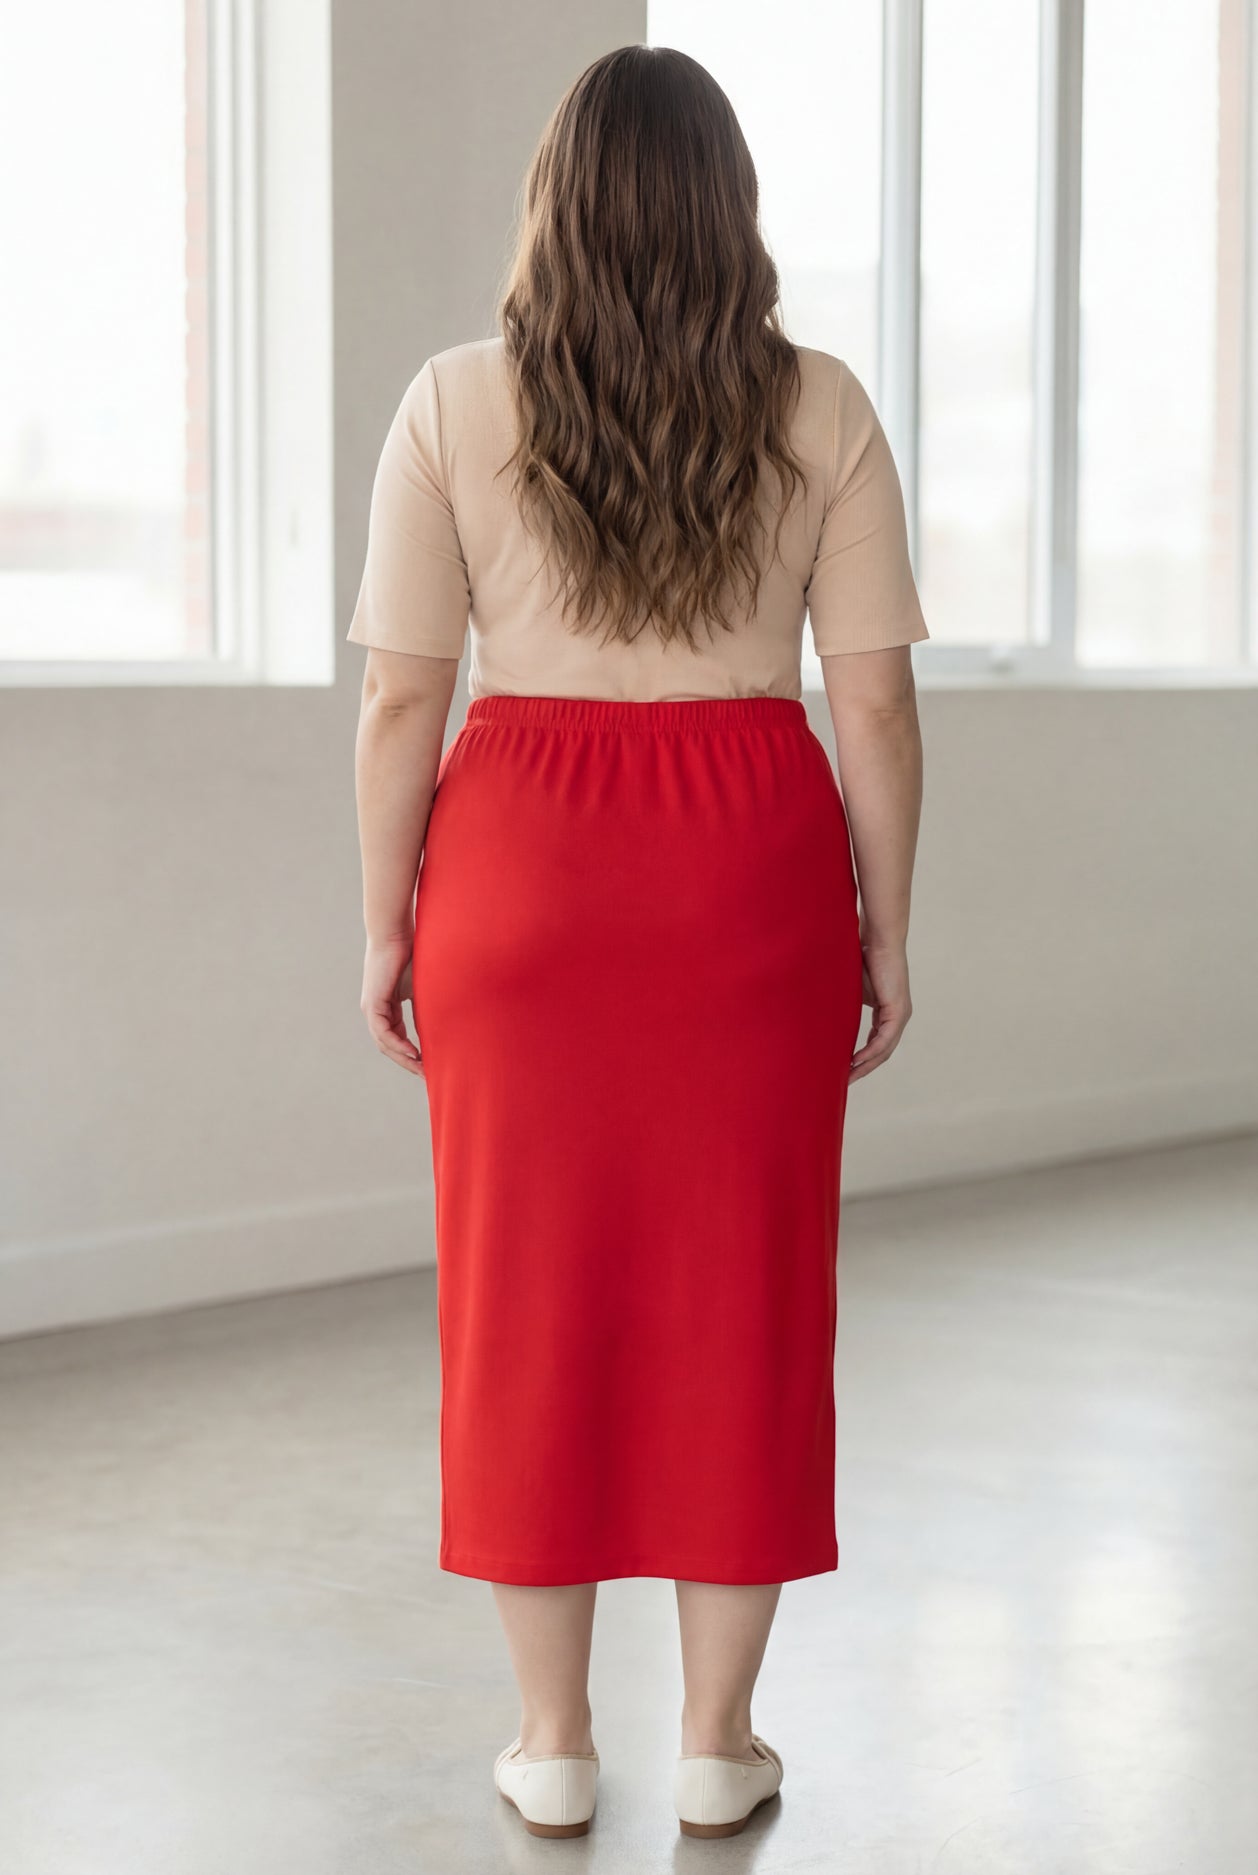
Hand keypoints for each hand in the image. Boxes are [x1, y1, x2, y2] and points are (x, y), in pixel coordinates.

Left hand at [361, 935, 423, 1076]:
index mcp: (387, 1007)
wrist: (397, 933)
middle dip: (409, 1063)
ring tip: (422, 1069)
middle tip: (427, 1076)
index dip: (412, 1054)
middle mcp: (376, 1010)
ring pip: (385, 1043)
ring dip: (403, 1058)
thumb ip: (427, 1007)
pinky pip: (383, 1033)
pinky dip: (398, 1045)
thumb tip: (445, 1025)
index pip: (397, 1038)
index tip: (429, 1065)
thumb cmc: (412, 953)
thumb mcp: (423, 988)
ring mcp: (372, 1008)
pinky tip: (413, 1053)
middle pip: (390, 1046)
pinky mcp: (372, 1004)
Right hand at [850, 942, 911, 1083]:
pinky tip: (856, 1061)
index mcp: (888, 1012)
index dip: (862, 1059)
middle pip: (881, 1052)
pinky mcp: (898, 1011)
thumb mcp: (852, 989)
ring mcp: (900, 1015)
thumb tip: (822, 1016)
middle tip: (845, 1082)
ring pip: (884, 1050)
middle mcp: (898, 1016)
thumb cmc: (862, 958)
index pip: (876, 1043)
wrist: (878, 940)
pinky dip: (870, 1053)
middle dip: (863, 1069)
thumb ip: (845, 1005)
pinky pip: (885, 1040)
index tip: (844, 1069)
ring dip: (866, 1065)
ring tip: (848, 1077)